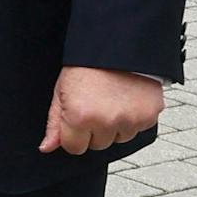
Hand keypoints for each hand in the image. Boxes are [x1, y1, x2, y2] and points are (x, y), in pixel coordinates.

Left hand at [39, 66, 163, 154]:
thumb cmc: (83, 67)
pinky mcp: (149, 116)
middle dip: (94, 130)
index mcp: (80, 117)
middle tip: (94, 105)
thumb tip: (46, 148)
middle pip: (97, 145)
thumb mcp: (61, 92)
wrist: (116, 48)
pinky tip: (126, 100)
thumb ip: (54, 123)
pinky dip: (133, 118)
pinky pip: (138, 129)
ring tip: (110, 100)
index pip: (74, 148)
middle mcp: (106, 123)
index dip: (73, 135)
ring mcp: (130, 121)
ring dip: (115, 126)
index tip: (76, 119)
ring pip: (119, 138)